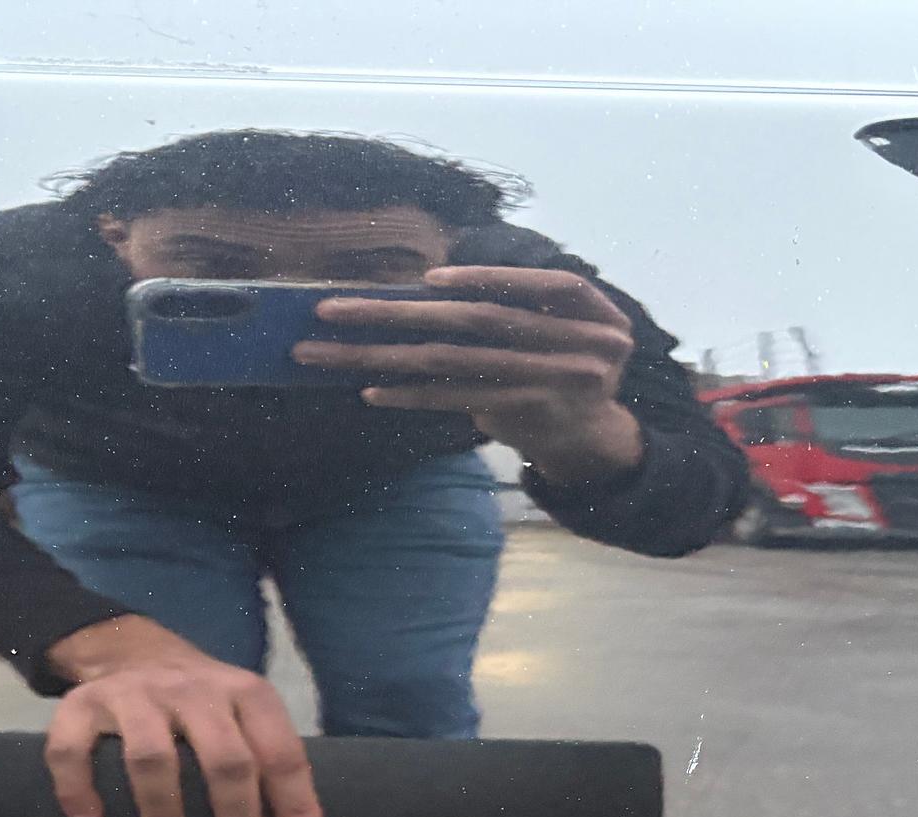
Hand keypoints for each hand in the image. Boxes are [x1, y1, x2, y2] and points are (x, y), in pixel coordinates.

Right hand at [42, 615, 324, 816]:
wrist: (131, 647)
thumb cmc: (201, 704)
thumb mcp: (243, 713)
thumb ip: (269, 759)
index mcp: (243, 692)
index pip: (278, 748)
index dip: (294, 799)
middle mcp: (192, 689)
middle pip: (223, 755)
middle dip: (235, 812)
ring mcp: (135, 694)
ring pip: (152, 754)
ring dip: (163, 808)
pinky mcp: (82, 702)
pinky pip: (72, 748)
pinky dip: (77, 786)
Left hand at [293, 266, 646, 485]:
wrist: (593, 438)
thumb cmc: (564, 366)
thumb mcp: (570, 326)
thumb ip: (524, 303)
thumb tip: (429, 287)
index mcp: (592, 311)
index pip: (541, 284)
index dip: (489, 277)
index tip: (429, 279)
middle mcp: (577, 346)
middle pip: (475, 321)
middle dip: (396, 311)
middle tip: (329, 309)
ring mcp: (549, 384)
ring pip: (450, 362)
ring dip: (379, 355)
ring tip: (323, 352)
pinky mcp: (521, 415)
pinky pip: (453, 401)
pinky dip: (411, 393)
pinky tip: (371, 390)